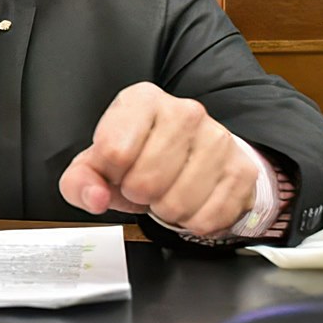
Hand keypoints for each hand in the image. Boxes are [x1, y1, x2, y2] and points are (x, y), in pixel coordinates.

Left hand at [58, 82, 257, 236]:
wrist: (193, 156)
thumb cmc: (139, 157)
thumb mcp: (97, 164)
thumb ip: (80, 181)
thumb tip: (94, 197)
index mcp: (143, 100)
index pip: (113, 150)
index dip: (110, 174)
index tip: (117, 170)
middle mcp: (185, 111)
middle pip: (145, 181)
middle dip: (139, 195)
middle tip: (144, 185)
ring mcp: (218, 139)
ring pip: (177, 203)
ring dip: (166, 210)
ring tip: (167, 191)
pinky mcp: (241, 170)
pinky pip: (207, 218)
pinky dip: (193, 222)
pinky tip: (191, 201)